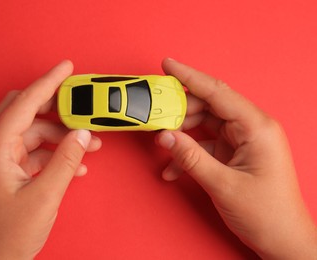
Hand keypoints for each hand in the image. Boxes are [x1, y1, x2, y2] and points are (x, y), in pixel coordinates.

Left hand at [0, 60, 101, 259]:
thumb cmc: (7, 237)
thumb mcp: (45, 196)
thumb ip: (67, 160)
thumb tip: (83, 134)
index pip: (24, 103)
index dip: (48, 82)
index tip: (66, 67)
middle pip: (23, 111)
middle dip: (54, 107)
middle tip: (79, 103)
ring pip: (30, 132)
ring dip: (59, 135)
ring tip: (88, 143)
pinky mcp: (4, 171)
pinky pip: (31, 152)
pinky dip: (52, 153)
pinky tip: (75, 164)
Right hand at [156, 58, 316, 258]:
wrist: (282, 239)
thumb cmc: (266, 213)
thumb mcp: (223, 184)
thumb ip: (191, 158)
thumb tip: (165, 136)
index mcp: (256, 127)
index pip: (217, 92)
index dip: (190, 77)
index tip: (168, 65)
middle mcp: (250, 128)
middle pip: (209, 106)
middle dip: (180, 111)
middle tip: (155, 114)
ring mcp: (242, 140)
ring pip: (204, 124)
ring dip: (181, 134)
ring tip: (162, 144)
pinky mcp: (235, 152)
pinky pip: (206, 144)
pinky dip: (188, 153)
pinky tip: (173, 168)